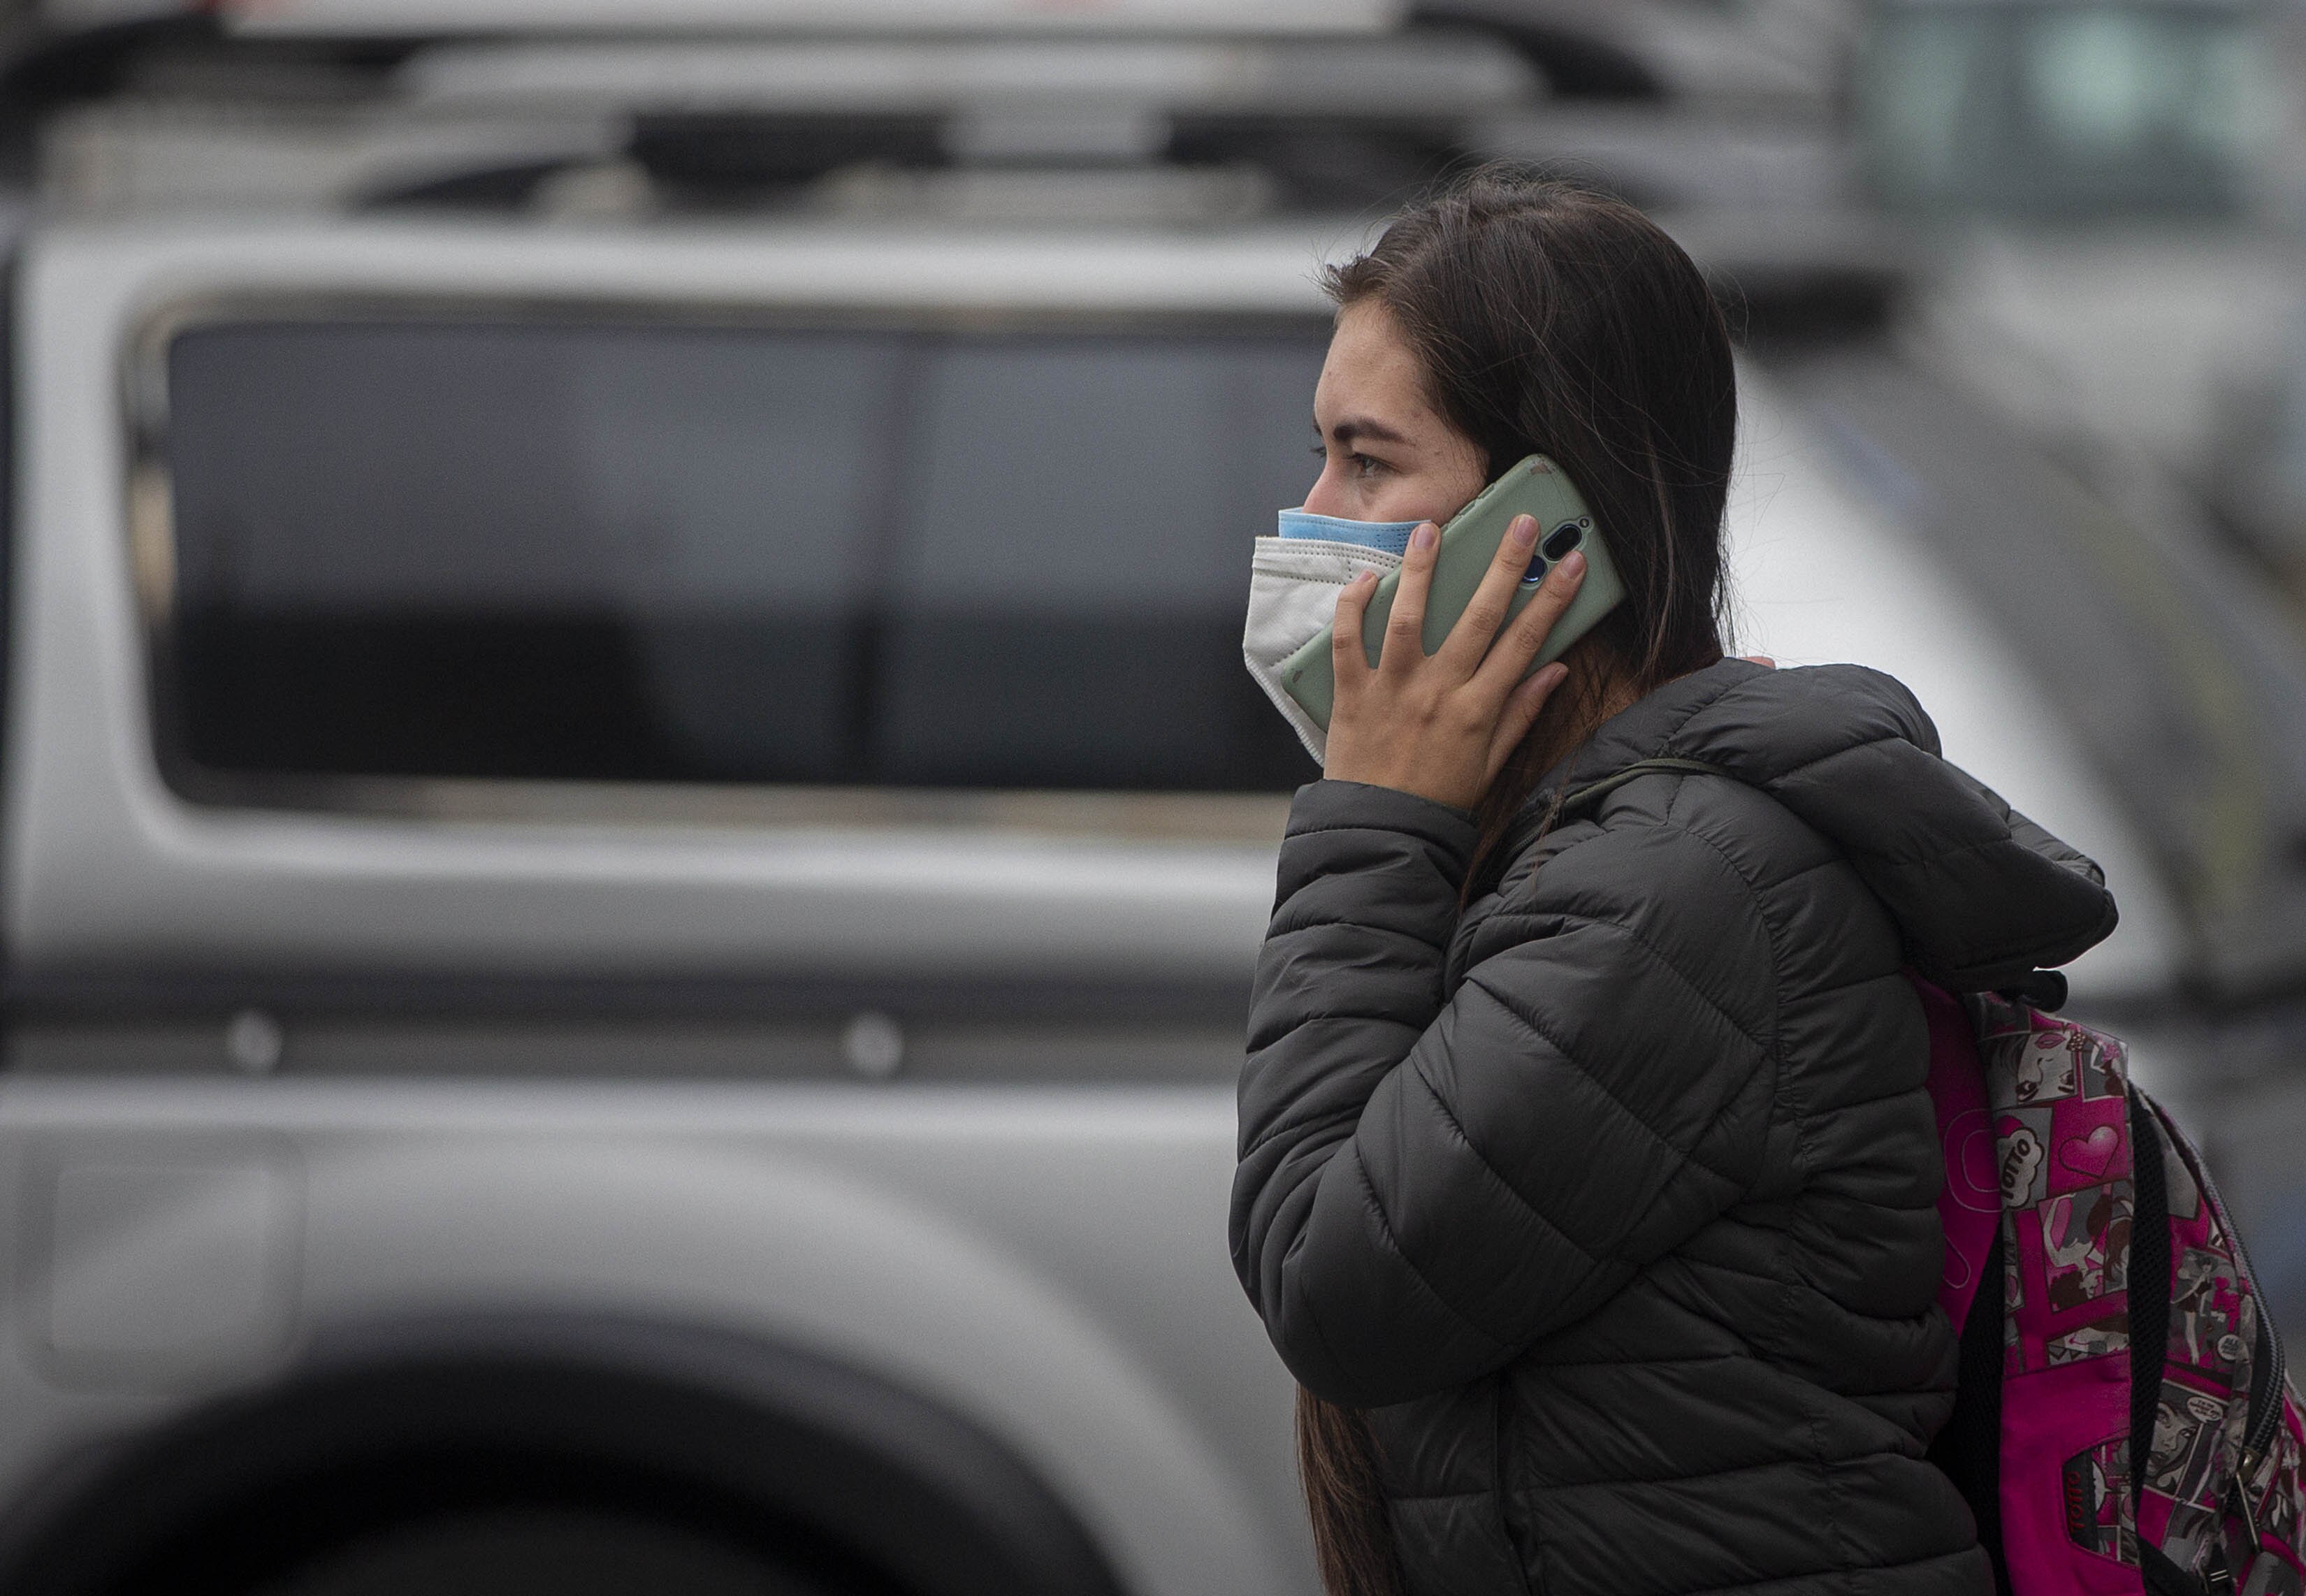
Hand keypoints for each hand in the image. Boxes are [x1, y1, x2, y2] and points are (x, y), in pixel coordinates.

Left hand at [1322, 513, 1584, 809]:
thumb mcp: (1491, 762)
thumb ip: (1522, 712)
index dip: (1553, 598)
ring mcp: (1393, 690)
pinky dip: (1353, 608)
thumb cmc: (1439, 797)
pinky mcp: (1352, 694)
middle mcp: (1438, 692)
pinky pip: (1348, 641)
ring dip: (1421, 571)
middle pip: (1478, 617)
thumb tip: (1557, 668)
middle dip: (1504, 565)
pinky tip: (1365, 578)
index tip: (1573, 561)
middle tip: (1522, 522)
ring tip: (1430, 529)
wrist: (1382, 831)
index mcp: (1479, 708)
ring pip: (1408, 618)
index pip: (1525, 641)